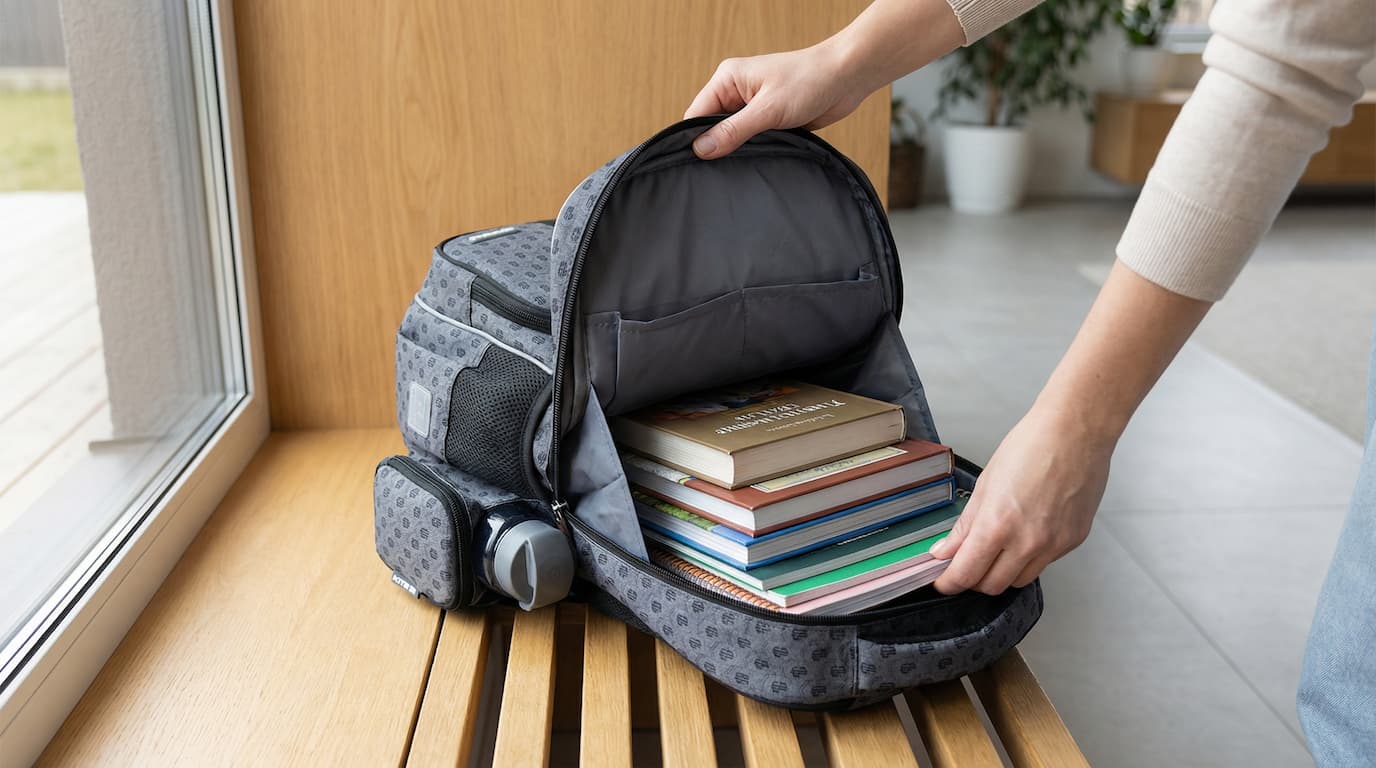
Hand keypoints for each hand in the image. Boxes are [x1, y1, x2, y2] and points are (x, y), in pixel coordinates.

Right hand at [684, 43, 866, 159]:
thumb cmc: (810, 80)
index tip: (698, 164)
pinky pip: (751, 140)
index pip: (696, 113)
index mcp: (728, 79)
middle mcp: (736, 92)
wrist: (847, 77)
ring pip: (731, 136)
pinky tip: (757, 161)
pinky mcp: (769, 119)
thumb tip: (701, 149)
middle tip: (721, 170)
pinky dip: (753, 150)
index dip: (694, 139)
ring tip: (742, 165)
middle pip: (711, 127)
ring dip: (738, 150)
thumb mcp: (768, 109)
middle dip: (717, 147)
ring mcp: (752, 106)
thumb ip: (734, 131)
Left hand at [929, 402, 1110, 594]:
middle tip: (967, 562)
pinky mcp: (1073, 542)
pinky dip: (1029, 558)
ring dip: (1002, 573)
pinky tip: (1026, 534)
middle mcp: (1028, 542)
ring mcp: (1054, 545)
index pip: (966, 573)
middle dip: (974, 579)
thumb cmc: (1031, 447)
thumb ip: (965, 525)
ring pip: (1019, 580)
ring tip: (997, 549)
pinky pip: (1044, 564)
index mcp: (998, 525)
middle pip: (992, 585)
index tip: (943, 581)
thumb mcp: (986, 484)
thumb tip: (945, 550)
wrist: (1076, 433)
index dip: (949, 583)